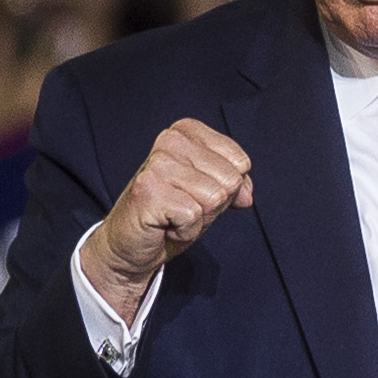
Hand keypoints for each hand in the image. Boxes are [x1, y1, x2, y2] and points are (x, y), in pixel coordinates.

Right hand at [85, 117, 256, 315]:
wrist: (130, 244)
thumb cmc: (170, 216)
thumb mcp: (211, 195)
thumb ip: (235, 186)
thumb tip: (247, 195)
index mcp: (187, 132)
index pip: (240, 161)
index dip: (227, 188)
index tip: (197, 194)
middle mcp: (170, 140)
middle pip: (230, 180)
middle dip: (214, 205)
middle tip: (184, 207)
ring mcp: (158, 163)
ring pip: (215, 197)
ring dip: (199, 218)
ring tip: (173, 215)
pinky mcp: (149, 189)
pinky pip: (194, 216)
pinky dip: (185, 231)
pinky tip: (165, 226)